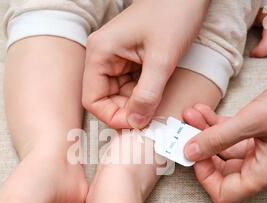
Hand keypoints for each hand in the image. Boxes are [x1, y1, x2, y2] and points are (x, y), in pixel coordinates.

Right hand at [82, 0, 208, 128]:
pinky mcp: (129, 59)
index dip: (112, 117)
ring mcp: (116, 57)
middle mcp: (103, 56)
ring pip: (119, 95)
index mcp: (100, 53)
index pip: (92, 100)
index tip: (137, 123)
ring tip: (158, 104)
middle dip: (127, 111)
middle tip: (151, 117)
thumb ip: (148, 94)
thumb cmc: (173, 14)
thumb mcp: (162, 59)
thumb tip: (136, 123)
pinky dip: (144, 94)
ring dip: (137, 104)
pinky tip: (158, 93)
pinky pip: (131, 86)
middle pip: (105, 99)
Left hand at [183, 56, 266, 202]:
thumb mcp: (253, 120)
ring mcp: (263, 151)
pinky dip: (217, 124)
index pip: (223, 192)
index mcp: (263, 175)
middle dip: (200, 147)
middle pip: (221, 169)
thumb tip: (189, 151)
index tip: (192, 151)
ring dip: (205, 131)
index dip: (204, 175)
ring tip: (190, 112)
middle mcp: (262, 167)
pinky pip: (233, 135)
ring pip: (224, 148)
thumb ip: (218, 138)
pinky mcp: (263, 135)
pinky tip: (203, 110)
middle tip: (183, 128)